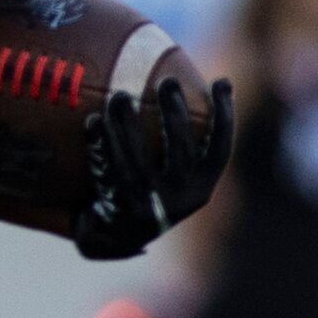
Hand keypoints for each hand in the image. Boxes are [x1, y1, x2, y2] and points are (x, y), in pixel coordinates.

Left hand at [74, 75, 234, 261]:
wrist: (114, 237)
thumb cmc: (148, 191)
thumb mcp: (174, 178)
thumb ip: (183, 145)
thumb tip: (180, 81)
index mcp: (201, 188)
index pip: (221, 149)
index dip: (226, 115)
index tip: (222, 80)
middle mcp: (179, 198)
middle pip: (181, 149)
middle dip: (175, 112)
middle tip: (167, 81)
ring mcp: (148, 205)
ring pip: (137, 160)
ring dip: (128, 124)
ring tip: (119, 95)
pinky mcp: (116, 209)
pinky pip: (106, 171)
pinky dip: (98, 144)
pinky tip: (92, 120)